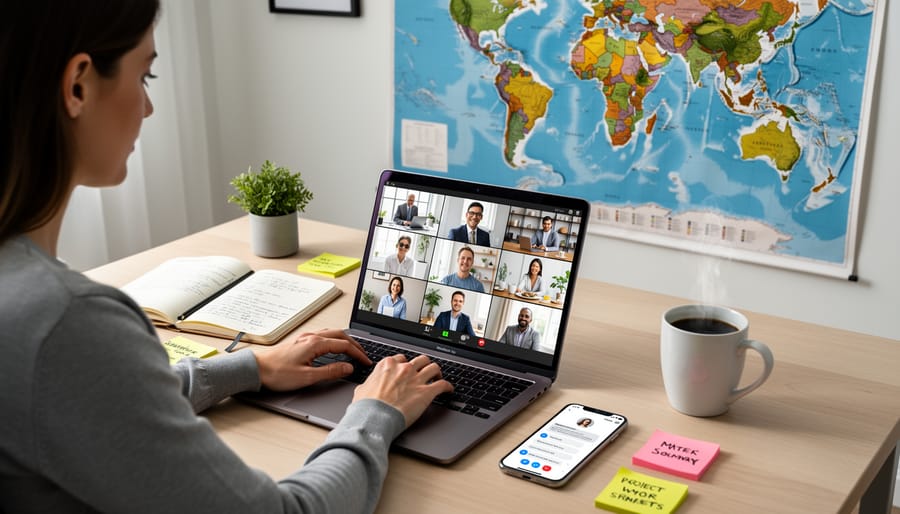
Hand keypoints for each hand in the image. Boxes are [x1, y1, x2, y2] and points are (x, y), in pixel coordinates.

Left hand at [253, 329, 370, 390]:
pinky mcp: (300, 341)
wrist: (256, 369)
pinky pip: (323, 335)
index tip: (366, 362)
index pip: (344, 345)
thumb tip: (348, 368)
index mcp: (315, 343)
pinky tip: (333, 347)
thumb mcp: (307, 377)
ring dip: (345, 340)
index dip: (358, 354)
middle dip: (355, 345)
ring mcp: (305, 338)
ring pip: (332, 333)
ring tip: (352, 350)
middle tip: (363, 355)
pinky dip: (334, 340)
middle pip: (341, 335)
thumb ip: (330, 372)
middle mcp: (311, 337)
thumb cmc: (277, 373)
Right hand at [353, 354, 452, 426]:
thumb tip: (367, 387)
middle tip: (424, 372)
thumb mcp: (362, 390)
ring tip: (437, 377)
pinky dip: (447, 386)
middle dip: (423, 365)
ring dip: (436, 372)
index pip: (401, 359)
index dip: (405, 365)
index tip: (407, 371)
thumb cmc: (366, 407)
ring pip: (434, 368)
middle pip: (420, 360)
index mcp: (388, 365)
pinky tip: (448, 390)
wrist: (374, 417)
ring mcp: (416, 379)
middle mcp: (404, 369)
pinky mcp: (426, 392)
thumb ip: (369, 384)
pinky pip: (443, 384)